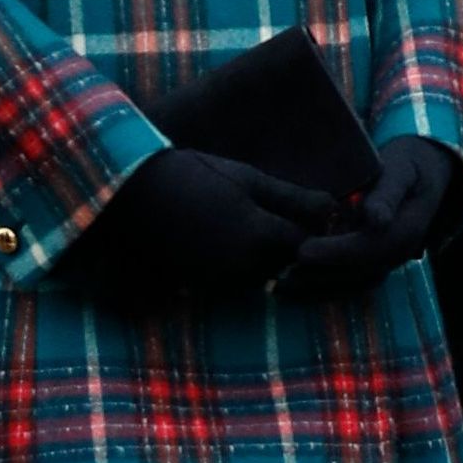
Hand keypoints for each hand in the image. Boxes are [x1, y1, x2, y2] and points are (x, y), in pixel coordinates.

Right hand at [58, 147, 334, 306]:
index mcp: (258, 236)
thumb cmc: (191, 175)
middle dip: (292, 246)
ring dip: (267, 258)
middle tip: (285, 218)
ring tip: (250, 226)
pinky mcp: (198, 288)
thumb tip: (334, 208)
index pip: (308, 245)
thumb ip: (292, 198)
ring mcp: (218, 281)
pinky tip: (227, 239)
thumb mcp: (247, 179)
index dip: (316, 231)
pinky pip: (234, 283)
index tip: (314, 213)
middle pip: (287, 265)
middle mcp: (241, 267)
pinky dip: (240, 267)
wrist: (128, 194)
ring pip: (263, 276)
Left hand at [281, 137, 462, 298]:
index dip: (336, 253)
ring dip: (316, 290)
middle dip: (318, 276)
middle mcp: (398, 253)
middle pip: (357, 274)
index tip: (302, 251)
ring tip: (280, 285)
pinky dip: (322, 292)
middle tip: (279, 272)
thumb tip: (376, 220)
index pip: (369, 248)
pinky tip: (292, 288)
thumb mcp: (399, 171)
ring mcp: (388, 263)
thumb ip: (387, 194)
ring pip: (352, 286)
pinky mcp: (376, 266)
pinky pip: (350, 286)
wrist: (424, 178)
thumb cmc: (406, 168)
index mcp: (406, 230)